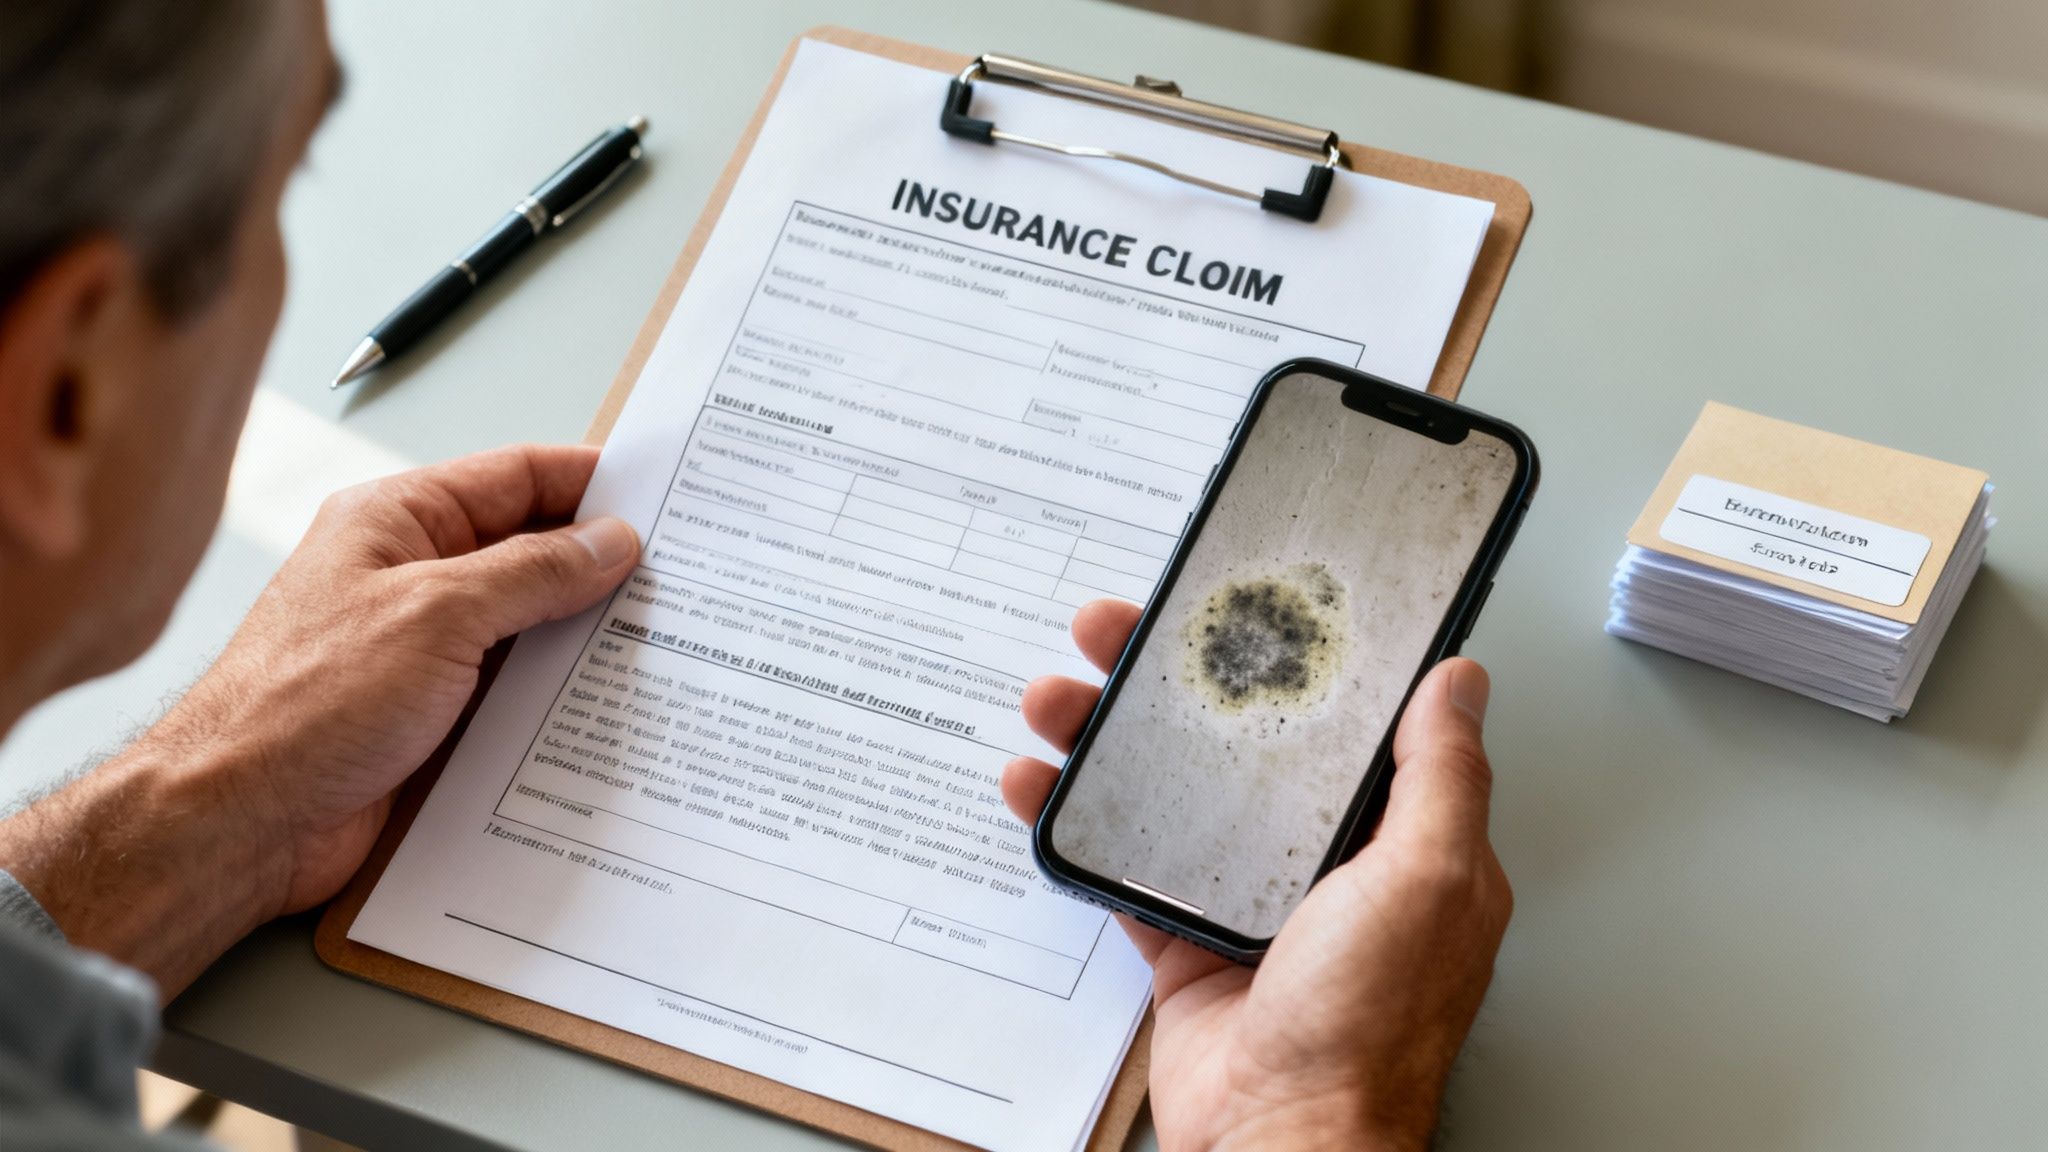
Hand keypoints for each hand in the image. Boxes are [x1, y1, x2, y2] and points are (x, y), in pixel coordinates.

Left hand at [178, 443, 639, 911]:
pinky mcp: (432, 714)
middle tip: (682, 576)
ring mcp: (422, 647)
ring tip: (661, 640)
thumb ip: (532, 572)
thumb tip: (608, 542)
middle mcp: (410, 576)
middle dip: (601, 563)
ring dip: (584, 634)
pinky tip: (606, 704)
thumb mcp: (437, 614)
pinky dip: (560, 693)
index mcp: (396, 521)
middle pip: (529, 550)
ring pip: (528, 624)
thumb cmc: (302, 705)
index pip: (516, 477)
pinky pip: (514, 688)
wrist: (239, 821)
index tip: (664, 498)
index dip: (592, 482)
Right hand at [1001, 601, 1511, 1151]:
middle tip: (1119, 633)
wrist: (1282, 1141)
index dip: (1287, 660)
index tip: (1239, 610)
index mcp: (1396, 841)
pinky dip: (1074, 826)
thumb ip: (1443, 777)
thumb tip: (1462, 683)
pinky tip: (1042, 784)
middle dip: (1172, 683)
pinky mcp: (1185, 941)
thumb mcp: (1428, 881)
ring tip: (1061, 697)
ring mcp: (1248, 900)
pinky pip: (1120, 868)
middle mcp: (1323, 864)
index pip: (1343, 723)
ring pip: (1169, 791)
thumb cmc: (1366, 1028)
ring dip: (1106, 739)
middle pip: (1239, 743)